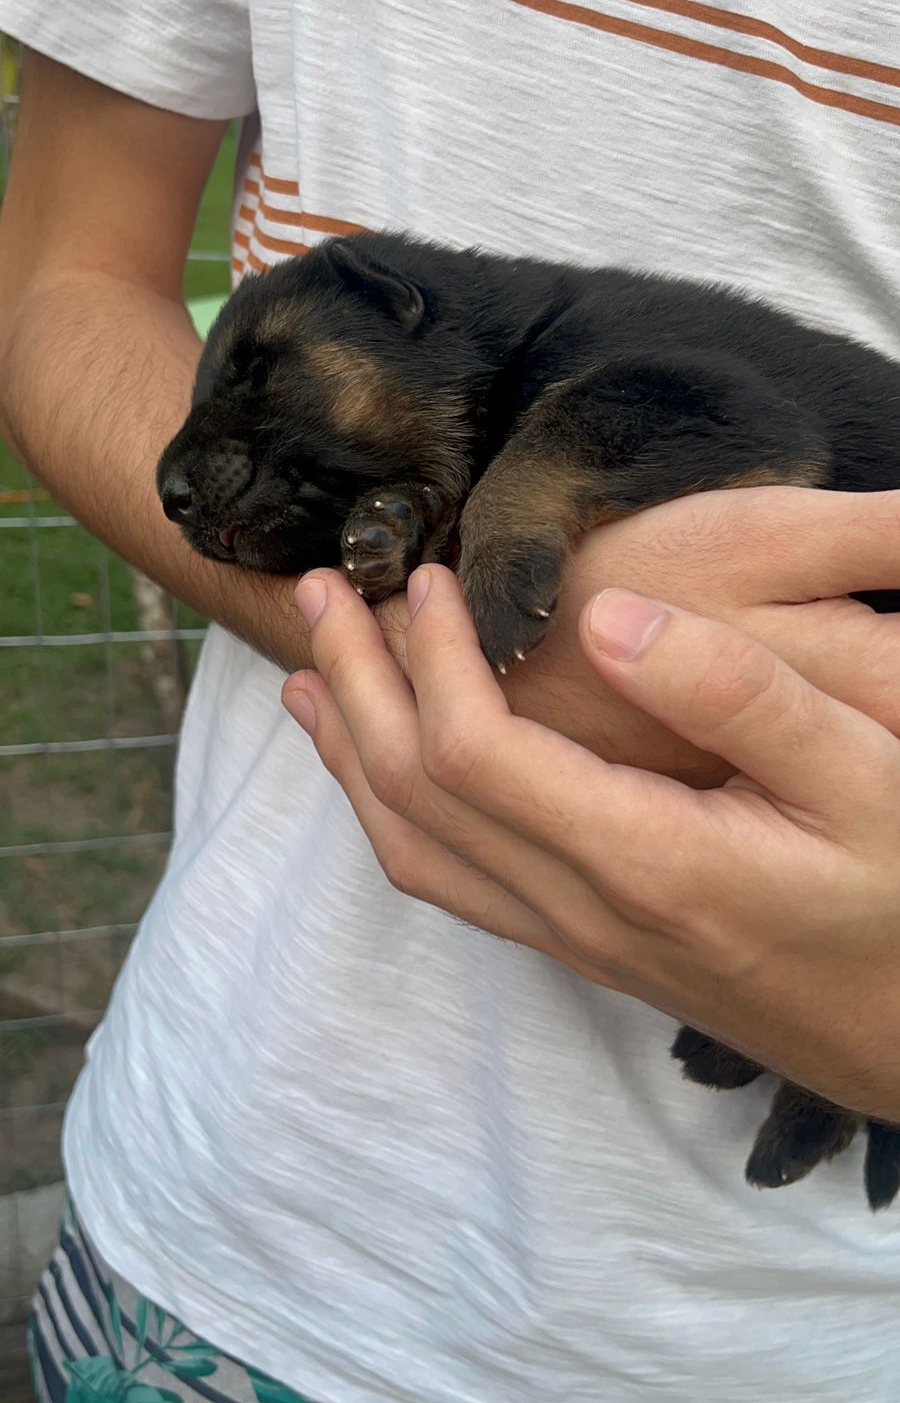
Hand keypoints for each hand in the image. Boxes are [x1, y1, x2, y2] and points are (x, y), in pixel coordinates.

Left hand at [283, 495, 899, 1117]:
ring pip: (411, 849)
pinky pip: (449, 881)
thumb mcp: (865, 775)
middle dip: (358, 684)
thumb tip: (609, 616)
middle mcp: (582, 912)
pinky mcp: (580, 946)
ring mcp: (572, 939)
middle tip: (321, 593)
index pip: (473, 752)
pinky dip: (390, 811)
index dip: (434, 655)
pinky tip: (379, 771)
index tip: (434, 575)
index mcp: (643, 861)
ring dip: (352, 752)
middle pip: (414, 793)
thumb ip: (738, 693)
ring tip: (311, 675)